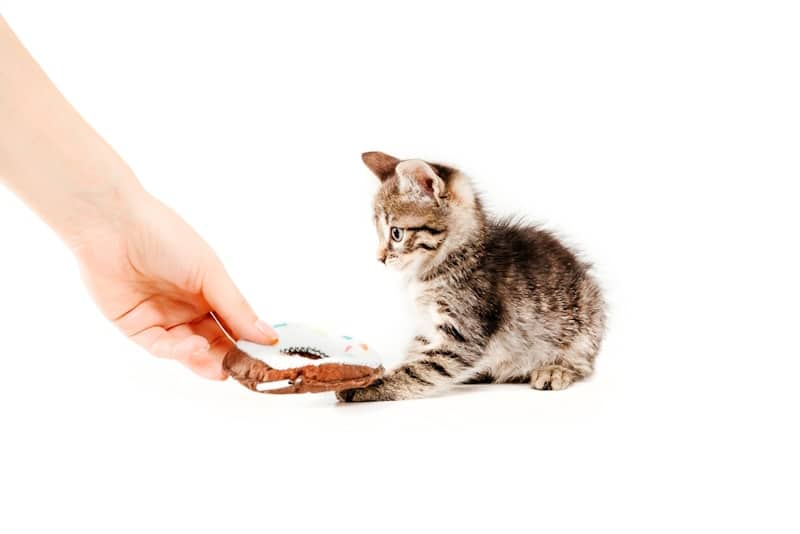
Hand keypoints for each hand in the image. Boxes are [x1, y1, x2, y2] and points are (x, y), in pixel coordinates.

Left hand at [70, 190, 276, 378]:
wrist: (114, 226)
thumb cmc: (166, 237)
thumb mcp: (210, 273)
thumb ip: (237, 308)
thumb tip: (268, 337)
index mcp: (208, 290)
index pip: (233, 323)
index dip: (248, 340)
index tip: (265, 356)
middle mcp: (186, 306)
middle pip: (213, 340)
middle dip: (228, 356)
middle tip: (243, 371)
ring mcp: (161, 318)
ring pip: (188, 350)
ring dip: (206, 360)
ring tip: (223, 369)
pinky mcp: (135, 327)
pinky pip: (161, 346)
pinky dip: (180, 351)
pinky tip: (197, 347)